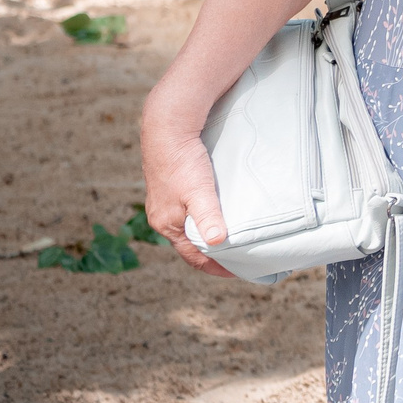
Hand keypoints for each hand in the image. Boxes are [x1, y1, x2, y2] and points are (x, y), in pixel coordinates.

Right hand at [140, 118, 234, 278]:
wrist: (167, 130)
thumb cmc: (181, 163)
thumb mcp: (198, 192)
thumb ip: (208, 217)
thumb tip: (217, 242)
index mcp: (167, 225)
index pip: (193, 257)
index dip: (215, 266)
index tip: (237, 272)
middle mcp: (163, 217)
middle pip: (191, 243)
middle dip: (213, 252)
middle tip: (239, 256)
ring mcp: (166, 202)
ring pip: (190, 225)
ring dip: (209, 233)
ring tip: (232, 236)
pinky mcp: (172, 187)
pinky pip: (190, 210)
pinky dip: (206, 216)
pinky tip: (219, 210)